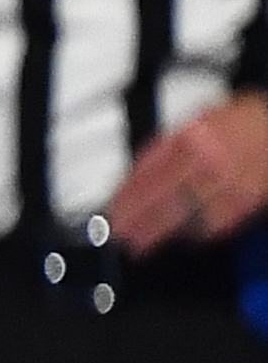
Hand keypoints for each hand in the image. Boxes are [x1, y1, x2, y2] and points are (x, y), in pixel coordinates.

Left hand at [117, 88, 267, 251]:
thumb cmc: (241, 121)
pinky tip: (181, 237)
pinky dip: (196, 231)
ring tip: (140, 244)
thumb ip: (168, 144)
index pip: (148, 170)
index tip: (114, 207)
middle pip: (163, 194)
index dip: (127, 193)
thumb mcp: (198, 118)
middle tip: (119, 232)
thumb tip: (138, 172)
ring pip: (186, 212)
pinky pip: (216, 221)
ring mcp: (229, 181)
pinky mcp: (247, 199)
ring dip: (159, 230)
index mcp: (192, 135)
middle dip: (137, 217)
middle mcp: (208, 159)